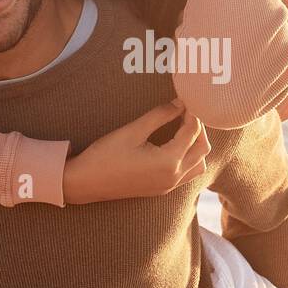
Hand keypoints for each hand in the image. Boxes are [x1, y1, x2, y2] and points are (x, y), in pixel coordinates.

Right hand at [63, 100, 210, 203]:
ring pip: (199, 164)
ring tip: (182, 127)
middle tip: (185, 111)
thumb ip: (160, 115)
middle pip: (203, 149)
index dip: (193, 113)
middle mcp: (174, 177)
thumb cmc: (105, 155)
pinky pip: (188, 173)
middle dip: (198, 128)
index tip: (188, 99)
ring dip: (197, 145)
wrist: (85, 183)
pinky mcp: (162, 189)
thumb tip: (180, 103)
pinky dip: (190, 158)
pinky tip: (176, 144)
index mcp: (169, 162)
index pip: (193, 132)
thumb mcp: (133, 130)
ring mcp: (169, 186)